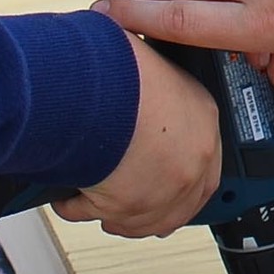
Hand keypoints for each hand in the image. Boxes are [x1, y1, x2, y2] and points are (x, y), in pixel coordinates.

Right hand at [53, 33, 222, 236]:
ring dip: (116, 212)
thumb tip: (129, 55)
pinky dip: (78, 208)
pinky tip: (67, 197)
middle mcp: (192, 160)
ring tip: (92, 197)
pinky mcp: (128, 207)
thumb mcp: (149, 59)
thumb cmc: (119, 63)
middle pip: (179, 201)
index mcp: (203, 117)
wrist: (98, 84)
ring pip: (141, 218)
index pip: (205, 158)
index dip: (181, 173)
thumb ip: (149, 73)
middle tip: (128, 196)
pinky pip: (96, 214)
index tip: (163, 176)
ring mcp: (164, 189)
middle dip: (152, 203)